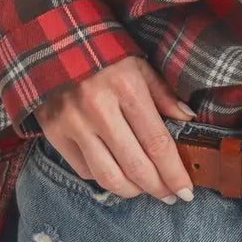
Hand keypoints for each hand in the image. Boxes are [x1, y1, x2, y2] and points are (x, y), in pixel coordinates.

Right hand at [33, 55, 196, 200]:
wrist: (52, 44)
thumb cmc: (104, 54)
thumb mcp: (138, 64)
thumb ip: (163, 93)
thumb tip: (188, 120)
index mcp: (126, 88)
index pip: (157, 143)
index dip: (174, 173)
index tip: (187, 190)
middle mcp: (98, 109)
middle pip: (135, 166)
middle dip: (158, 188)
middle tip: (171, 196)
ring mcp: (73, 123)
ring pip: (108, 176)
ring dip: (133, 191)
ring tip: (146, 190)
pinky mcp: (54, 134)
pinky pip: (85, 170)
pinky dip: (105, 179)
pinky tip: (119, 175)